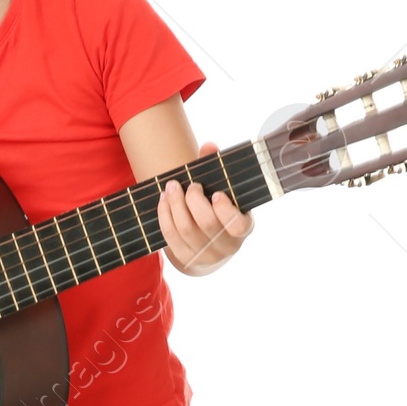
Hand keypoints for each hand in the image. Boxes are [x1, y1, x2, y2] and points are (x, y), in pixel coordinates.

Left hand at [158, 142, 254, 274]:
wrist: (210, 242)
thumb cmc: (218, 207)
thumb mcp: (224, 189)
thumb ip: (218, 166)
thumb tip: (209, 145)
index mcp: (243, 228)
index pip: (237, 225)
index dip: (225, 210)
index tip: (216, 193)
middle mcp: (228, 246)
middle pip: (207, 224)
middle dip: (193, 200)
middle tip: (188, 185)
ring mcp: (207, 256)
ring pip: (186, 230)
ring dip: (175, 205)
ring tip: (171, 187)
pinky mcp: (187, 260)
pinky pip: (171, 237)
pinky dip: (165, 216)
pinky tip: (163, 200)